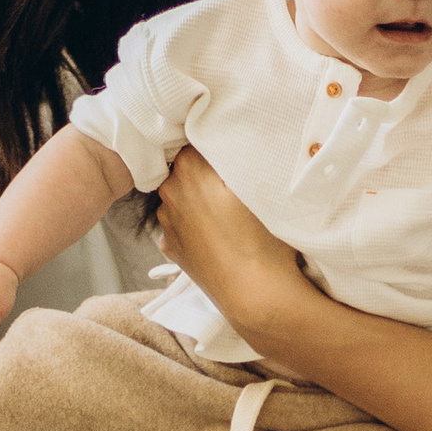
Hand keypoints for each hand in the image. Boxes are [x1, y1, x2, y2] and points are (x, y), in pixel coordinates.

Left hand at [152, 146, 308, 344]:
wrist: (256, 296)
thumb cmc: (264, 238)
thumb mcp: (258, 185)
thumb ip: (237, 153)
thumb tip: (228, 134)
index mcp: (188, 169)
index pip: (195, 138)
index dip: (214, 140)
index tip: (230, 147)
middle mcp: (169, 192)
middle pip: (185, 167)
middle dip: (204, 169)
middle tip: (231, 179)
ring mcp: (167, 223)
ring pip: (181, 195)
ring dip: (196, 196)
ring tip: (226, 211)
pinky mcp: (171, 248)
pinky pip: (181, 223)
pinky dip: (194, 223)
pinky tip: (217, 233)